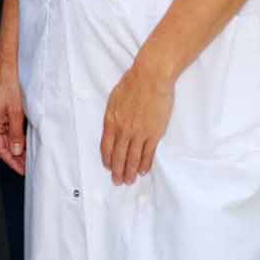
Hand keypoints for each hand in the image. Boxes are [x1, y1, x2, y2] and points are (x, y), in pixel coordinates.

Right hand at [0, 64, 27, 173]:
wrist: (9, 66)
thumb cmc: (9, 85)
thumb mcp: (15, 112)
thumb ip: (15, 133)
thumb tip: (16, 151)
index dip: (10, 160)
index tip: (21, 170)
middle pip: (4, 143)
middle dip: (16, 155)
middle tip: (28, 166)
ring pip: (8, 136)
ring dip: (18, 146)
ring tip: (30, 156)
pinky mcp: (6, 109)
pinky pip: (11, 127)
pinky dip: (19, 136)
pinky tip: (27, 141)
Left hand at [100, 56, 174, 183]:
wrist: (151, 78)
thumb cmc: (133, 83)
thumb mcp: (114, 99)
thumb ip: (113, 116)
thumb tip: (113, 128)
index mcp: (111, 120)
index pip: (106, 145)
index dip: (107, 159)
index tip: (108, 168)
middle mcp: (123, 129)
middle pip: (119, 155)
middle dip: (118, 170)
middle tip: (118, 182)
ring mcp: (139, 133)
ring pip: (133, 158)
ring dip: (131, 171)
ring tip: (129, 181)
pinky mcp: (154, 134)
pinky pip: (148, 153)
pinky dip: (145, 164)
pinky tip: (143, 171)